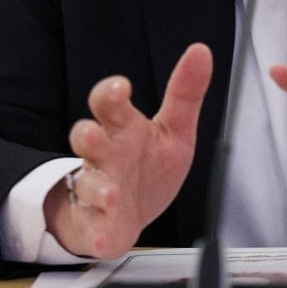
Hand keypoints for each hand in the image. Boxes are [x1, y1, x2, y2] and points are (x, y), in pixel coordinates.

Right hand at [45, 43, 212, 257]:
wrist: (128, 213)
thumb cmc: (146, 166)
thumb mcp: (173, 129)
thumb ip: (185, 93)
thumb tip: (201, 52)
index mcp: (123, 128)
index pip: (108, 103)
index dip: (111, 94)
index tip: (121, 87)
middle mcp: (104, 155)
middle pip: (85, 137)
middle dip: (86, 135)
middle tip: (93, 134)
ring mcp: (96, 189)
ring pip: (87, 183)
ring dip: (96, 186)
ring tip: (111, 192)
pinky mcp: (96, 224)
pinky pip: (92, 228)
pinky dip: (98, 232)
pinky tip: (106, 235)